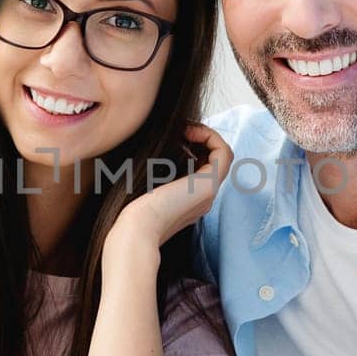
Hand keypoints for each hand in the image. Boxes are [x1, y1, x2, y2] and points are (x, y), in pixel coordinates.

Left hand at [108, 124, 232, 252]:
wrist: (137, 227)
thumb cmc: (133, 207)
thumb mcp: (147, 182)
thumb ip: (159, 168)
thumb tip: (167, 140)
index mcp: (189, 199)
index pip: (202, 165)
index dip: (193, 144)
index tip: (176, 134)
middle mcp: (203, 196)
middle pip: (213, 159)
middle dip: (200, 137)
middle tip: (182, 128)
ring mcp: (209, 191)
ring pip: (221, 154)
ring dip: (206, 135)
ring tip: (186, 129)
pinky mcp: (209, 185)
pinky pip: (223, 153)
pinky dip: (210, 137)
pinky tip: (189, 133)